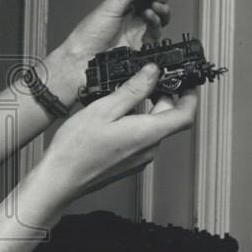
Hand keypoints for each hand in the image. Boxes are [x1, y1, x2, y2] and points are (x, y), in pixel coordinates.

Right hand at [33, 63, 196, 205]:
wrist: (61, 179)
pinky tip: (114, 117)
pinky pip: (141, 139)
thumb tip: (152, 72)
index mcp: (148, 133)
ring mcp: (140, 159)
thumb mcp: (104, 109)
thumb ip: (132, 90)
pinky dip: (136, 123)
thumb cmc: (77, 148)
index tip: (187, 82)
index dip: (191, 96)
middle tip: (146, 80)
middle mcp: (149, 148)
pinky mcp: (128, 164)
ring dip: (146, 110)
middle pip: (168, 119)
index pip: (186, 115)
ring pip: (153, 128)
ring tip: (124, 97)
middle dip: (163, 97)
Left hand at [49, 0, 170, 103]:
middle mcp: (131, 17)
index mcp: (122, 5)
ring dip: (161, 10)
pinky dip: (156, 22)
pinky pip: (156, 32)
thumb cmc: (90, 33)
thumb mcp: (113, 4)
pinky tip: (150, 16)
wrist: (85, 58)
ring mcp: (137, 31)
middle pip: (155, 5)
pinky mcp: (142, 45)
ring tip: (154, 5)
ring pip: (159, 18)